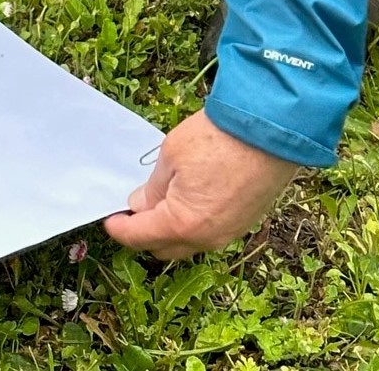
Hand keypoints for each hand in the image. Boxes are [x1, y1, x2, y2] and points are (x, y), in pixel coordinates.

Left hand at [103, 110, 298, 259]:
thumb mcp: (171, 155)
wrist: (269, 131)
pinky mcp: (244, 223)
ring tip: (159, 201)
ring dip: (170, 229)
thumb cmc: (217, 139)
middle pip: (164, 248)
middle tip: (132, 208)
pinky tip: (186, 199)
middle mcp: (207, 238)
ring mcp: (228, 234)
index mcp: (182, 224)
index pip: (140, 236)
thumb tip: (141, 204)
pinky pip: (209, 234)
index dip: (120, 229)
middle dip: (144, 232)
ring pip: (188, 243)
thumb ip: (153, 187)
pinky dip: (192, 224)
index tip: (109, 219)